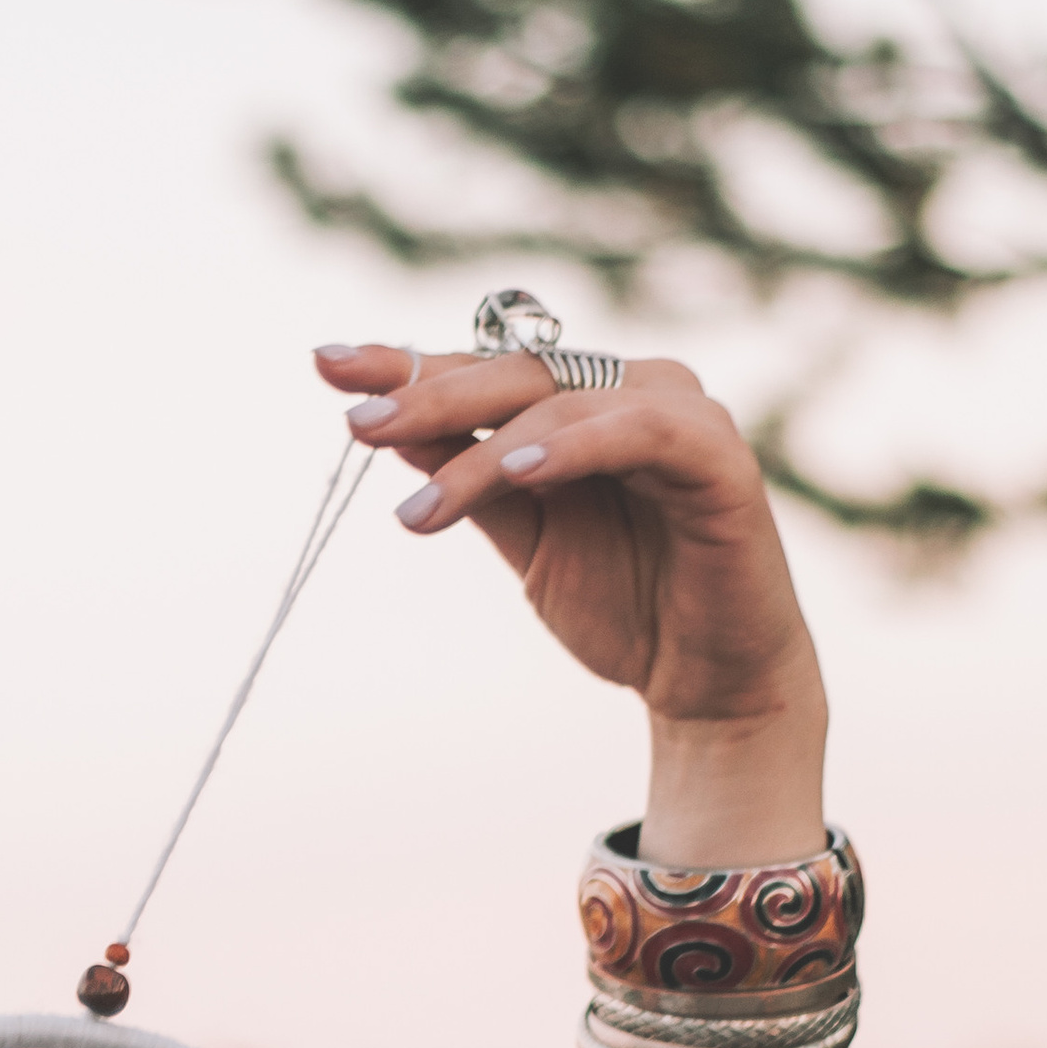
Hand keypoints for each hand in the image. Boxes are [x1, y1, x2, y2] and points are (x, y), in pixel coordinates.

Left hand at [315, 340, 827, 854]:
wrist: (707, 684)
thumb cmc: (623, 605)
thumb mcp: (523, 538)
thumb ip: (467, 480)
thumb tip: (384, 424)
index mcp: (580, 404)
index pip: (483, 369)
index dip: (408, 363)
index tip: (328, 365)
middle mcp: (630, 389)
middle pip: (514, 374)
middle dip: (428, 396)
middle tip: (358, 423)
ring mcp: (678, 413)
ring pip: (561, 404)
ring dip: (481, 452)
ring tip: (420, 510)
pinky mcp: (718, 455)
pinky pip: (639, 432)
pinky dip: (573, 447)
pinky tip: (516, 471)